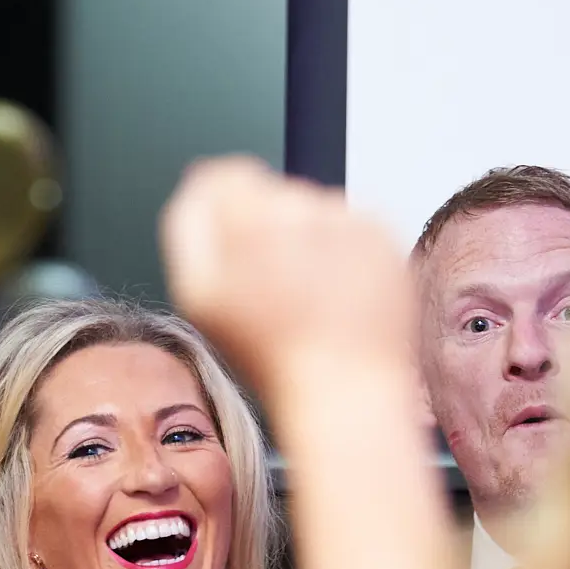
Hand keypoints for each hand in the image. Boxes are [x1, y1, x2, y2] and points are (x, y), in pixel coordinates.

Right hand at [159, 157, 412, 387]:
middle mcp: (295, 214)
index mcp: (244, 228)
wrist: (345, 391)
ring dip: (307, 238)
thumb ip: (190, 224)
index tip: (236, 250)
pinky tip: (339, 293)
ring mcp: (344, 221)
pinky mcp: (380, 233)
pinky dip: (344, 249)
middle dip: (267, 228)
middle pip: (270, 191)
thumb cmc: (271, 357)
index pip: (224, 177)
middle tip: (275, 288)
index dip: (225, 214)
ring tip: (309, 296)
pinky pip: (351, 221)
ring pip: (312, 205)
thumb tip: (202, 177)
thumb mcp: (199, 296)